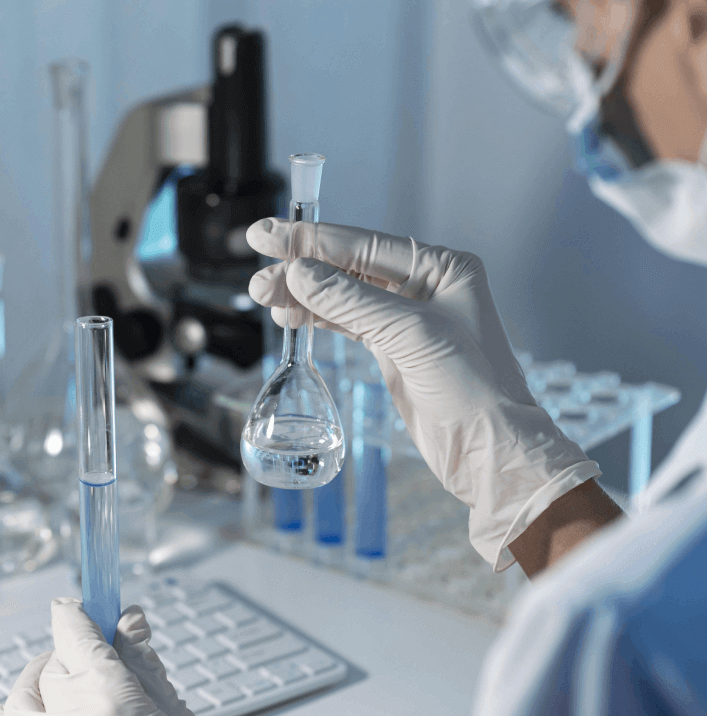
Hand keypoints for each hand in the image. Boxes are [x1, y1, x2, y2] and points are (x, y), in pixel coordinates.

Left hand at [0, 598, 260, 715]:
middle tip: (91, 662)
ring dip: (35, 688)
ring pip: (20, 704)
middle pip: (51, 668)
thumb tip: (129, 619)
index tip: (77, 608)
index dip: (75, 614)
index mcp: (111, 697)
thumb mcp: (176, 715)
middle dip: (70, 657)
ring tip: (55, 689)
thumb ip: (142, 664)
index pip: (74, 634)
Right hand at [247, 218, 600, 569]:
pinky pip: (346, 324)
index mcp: (442, 268)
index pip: (364, 245)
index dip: (313, 240)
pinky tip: (290, 316)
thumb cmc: (473, 388)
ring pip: (341, 297)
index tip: (270, 235)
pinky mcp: (393, 351)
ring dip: (302, 296)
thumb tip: (300, 273)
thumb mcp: (412, 335)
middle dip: (300, 270)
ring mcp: (407, 320)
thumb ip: (353, 301)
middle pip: (347, 268)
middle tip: (258, 275)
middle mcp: (425, 288)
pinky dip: (316, 319)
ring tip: (263, 296)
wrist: (488, 449)